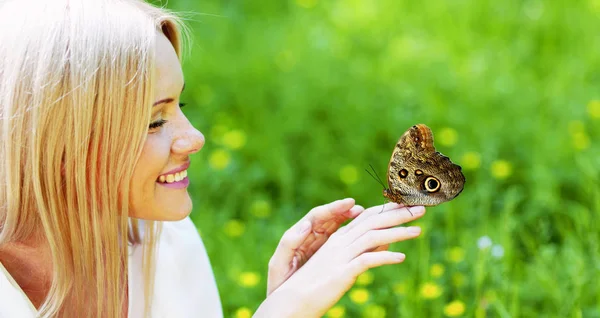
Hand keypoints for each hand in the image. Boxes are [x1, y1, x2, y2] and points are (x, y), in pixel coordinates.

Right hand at [255, 203, 424, 317]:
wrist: (293, 301)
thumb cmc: (316, 284)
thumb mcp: (341, 263)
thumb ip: (363, 250)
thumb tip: (388, 243)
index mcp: (338, 238)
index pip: (367, 217)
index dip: (388, 210)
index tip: (406, 205)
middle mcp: (340, 242)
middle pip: (373, 222)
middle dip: (398, 214)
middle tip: (421, 209)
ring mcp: (340, 256)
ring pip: (373, 237)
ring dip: (398, 232)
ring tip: (418, 230)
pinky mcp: (342, 272)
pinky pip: (367, 261)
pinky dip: (385, 257)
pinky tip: (401, 258)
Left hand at [267, 198, 363, 294]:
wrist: (282, 302)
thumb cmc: (278, 283)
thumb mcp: (278, 264)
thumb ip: (289, 244)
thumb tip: (306, 225)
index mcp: (299, 234)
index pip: (317, 216)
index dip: (333, 208)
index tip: (349, 203)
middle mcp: (310, 236)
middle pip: (330, 218)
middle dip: (345, 211)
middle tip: (361, 208)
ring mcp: (319, 245)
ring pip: (337, 228)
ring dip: (351, 221)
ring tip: (366, 217)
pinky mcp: (327, 256)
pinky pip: (341, 243)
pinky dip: (352, 238)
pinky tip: (365, 237)